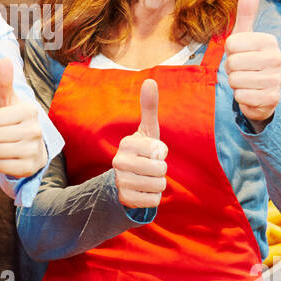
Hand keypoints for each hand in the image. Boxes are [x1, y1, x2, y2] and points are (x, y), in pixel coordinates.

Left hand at [0, 57, 46, 178]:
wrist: (31, 146)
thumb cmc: (15, 120)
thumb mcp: (8, 101)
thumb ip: (4, 81)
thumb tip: (4, 59)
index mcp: (30, 110)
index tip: (2, 121)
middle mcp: (36, 129)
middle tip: (3, 135)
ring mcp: (34, 149)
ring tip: (5, 146)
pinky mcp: (30, 167)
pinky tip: (8, 158)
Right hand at [112, 78, 168, 208]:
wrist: (121, 181)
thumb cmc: (140, 152)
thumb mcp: (146, 131)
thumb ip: (149, 107)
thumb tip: (150, 80)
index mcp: (127, 144)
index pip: (160, 151)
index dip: (161, 153)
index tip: (151, 152)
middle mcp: (119, 162)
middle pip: (161, 169)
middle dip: (160, 170)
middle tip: (149, 168)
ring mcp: (121, 181)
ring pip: (159, 185)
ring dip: (157, 184)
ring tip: (146, 179)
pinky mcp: (125, 199)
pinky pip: (154, 200)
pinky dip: (153, 197)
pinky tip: (142, 191)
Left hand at [226, 0, 280, 123]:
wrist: (261, 94)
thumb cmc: (249, 61)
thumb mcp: (244, 36)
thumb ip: (246, 11)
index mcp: (269, 41)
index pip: (231, 44)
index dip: (229, 52)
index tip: (239, 54)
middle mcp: (278, 59)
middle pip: (233, 62)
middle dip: (231, 69)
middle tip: (242, 70)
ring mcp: (277, 80)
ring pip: (236, 80)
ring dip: (235, 84)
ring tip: (246, 81)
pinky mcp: (272, 99)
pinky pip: (242, 96)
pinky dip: (241, 97)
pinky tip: (250, 94)